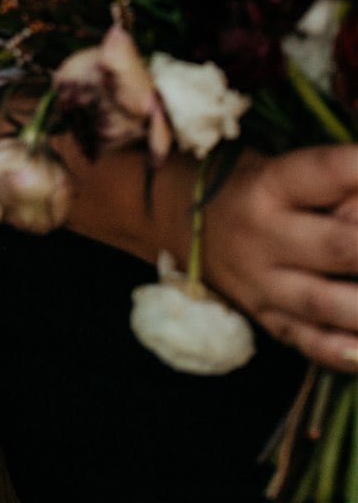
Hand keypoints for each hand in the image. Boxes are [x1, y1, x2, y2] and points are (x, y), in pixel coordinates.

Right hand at [203, 146, 357, 371]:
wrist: (183, 222)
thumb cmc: (253, 187)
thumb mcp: (284, 170)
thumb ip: (337, 185)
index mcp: (271, 184)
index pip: (329, 170)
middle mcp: (265, 234)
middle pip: (340, 246)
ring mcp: (264, 284)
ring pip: (330, 304)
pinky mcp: (268, 321)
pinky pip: (313, 344)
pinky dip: (349, 353)